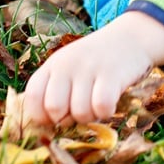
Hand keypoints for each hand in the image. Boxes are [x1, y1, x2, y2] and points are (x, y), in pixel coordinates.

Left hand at [23, 11, 163, 126]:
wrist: (131, 38)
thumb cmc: (96, 61)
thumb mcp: (70, 68)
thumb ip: (55, 91)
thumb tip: (47, 126)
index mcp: (53, 64)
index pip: (32, 97)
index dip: (41, 116)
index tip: (56, 117)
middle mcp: (67, 64)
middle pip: (54, 108)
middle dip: (68, 119)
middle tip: (80, 110)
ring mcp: (89, 68)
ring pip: (80, 112)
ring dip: (91, 116)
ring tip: (97, 103)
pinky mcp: (112, 74)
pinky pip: (101, 107)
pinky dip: (106, 112)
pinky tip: (110, 102)